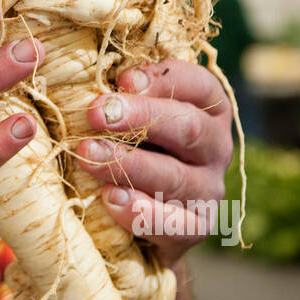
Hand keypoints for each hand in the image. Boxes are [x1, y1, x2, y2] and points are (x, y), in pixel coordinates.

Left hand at [74, 60, 232, 265]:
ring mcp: (209, 189)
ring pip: (175, 176)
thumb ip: (123, 93)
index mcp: (208, 107)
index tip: (122, 78)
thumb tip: (83, 72)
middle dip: (141, 118)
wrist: (145, 215)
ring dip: (129, 165)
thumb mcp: (133, 113)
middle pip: (187, 127)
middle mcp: (215, 146)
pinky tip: (110, 198)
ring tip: (88, 155)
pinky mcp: (195, 227)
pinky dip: (140, 212)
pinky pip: (173, 223)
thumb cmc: (134, 143)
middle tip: (95, 113)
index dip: (161, 79)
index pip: (196, 84)